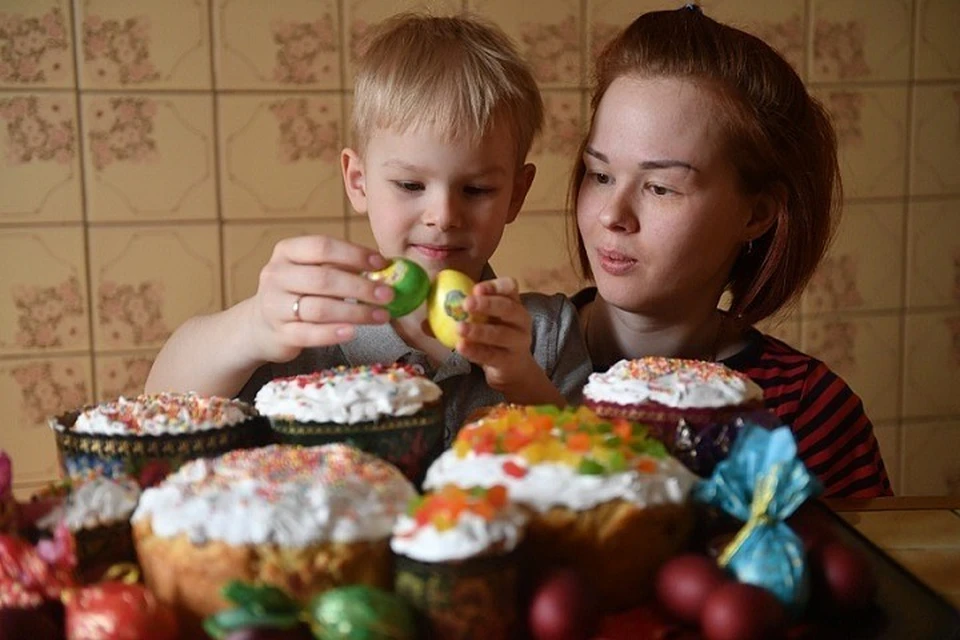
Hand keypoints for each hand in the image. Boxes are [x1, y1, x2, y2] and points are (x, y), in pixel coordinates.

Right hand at [247, 235, 394, 362]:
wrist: (260, 326)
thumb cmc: (298, 293)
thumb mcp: (313, 271)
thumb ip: (342, 267)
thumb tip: (385, 269)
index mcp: (287, 252)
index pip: (322, 247)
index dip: (354, 254)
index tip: (382, 264)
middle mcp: (276, 276)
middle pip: (323, 279)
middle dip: (360, 287)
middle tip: (388, 294)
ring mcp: (274, 306)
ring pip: (319, 308)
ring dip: (356, 312)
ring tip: (381, 316)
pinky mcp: (279, 333)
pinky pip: (310, 334)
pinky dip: (333, 333)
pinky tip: (354, 332)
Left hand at [456, 277, 538, 390]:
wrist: (512, 370)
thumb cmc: (493, 340)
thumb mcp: (480, 324)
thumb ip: (457, 318)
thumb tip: (422, 320)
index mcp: (512, 304)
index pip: (509, 287)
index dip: (494, 286)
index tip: (475, 288)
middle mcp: (519, 320)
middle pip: (508, 308)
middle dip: (487, 304)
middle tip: (466, 304)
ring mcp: (518, 342)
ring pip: (500, 334)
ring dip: (479, 330)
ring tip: (460, 328)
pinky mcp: (510, 361)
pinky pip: (492, 355)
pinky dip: (476, 351)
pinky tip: (461, 347)